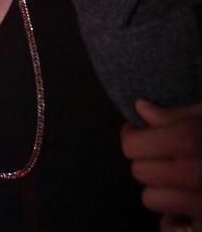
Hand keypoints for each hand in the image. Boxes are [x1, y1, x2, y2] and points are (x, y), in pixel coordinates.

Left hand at [121, 99, 201, 230]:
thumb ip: (176, 113)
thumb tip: (140, 107)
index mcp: (188, 139)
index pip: (131, 145)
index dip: (135, 137)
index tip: (144, 134)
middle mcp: (191, 172)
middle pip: (138, 172)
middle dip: (149, 162)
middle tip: (166, 157)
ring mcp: (200, 202)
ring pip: (150, 199)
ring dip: (161, 190)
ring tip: (181, 181)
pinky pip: (170, 229)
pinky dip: (175, 222)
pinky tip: (188, 208)